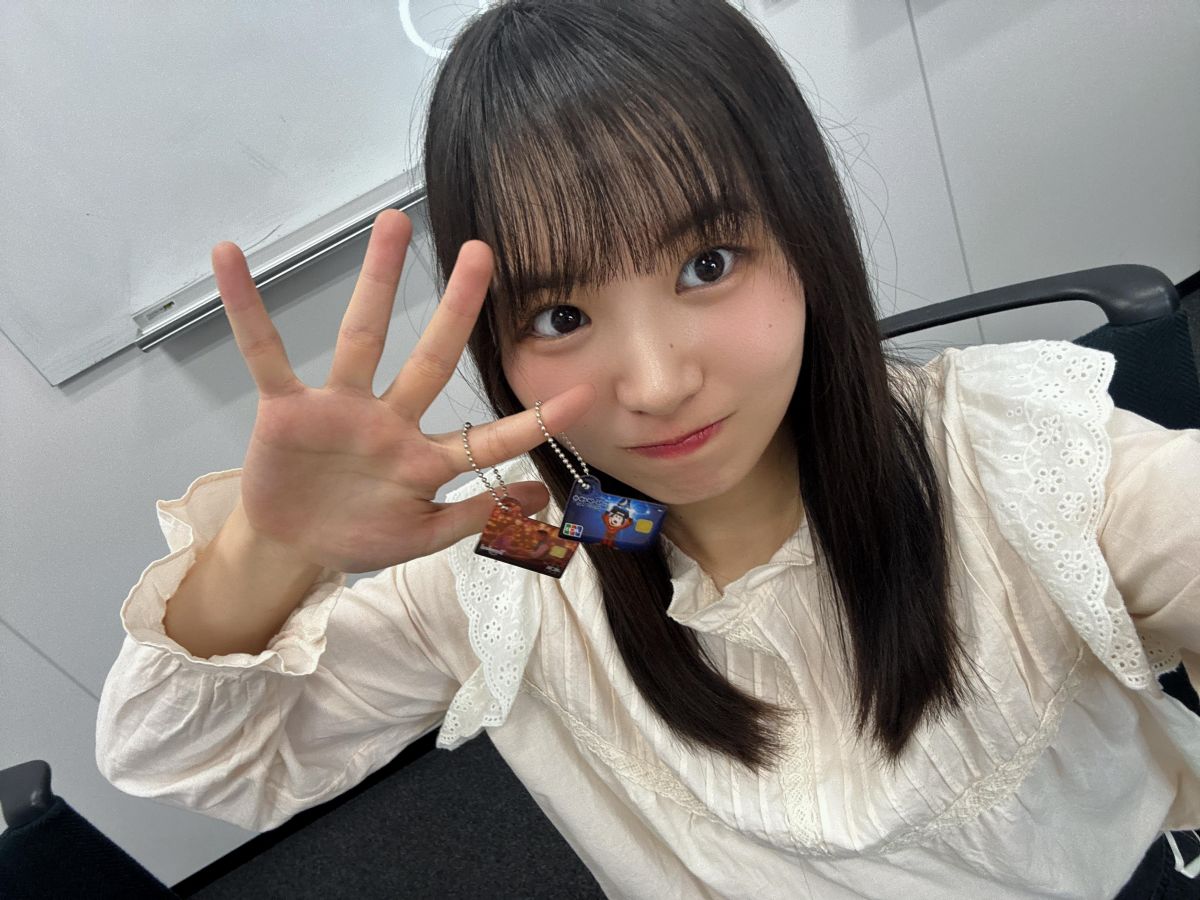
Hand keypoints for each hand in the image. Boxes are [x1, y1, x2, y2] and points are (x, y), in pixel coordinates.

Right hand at [210, 209, 592, 572]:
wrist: (292, 548)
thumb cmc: (361, 536)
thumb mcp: (422, 537)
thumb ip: (474, 517)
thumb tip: (538, 496)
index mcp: (425, 458)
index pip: (487, 437)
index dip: (533, 422)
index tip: (582, 394)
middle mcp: (389, 421)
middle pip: (430, 358)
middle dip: (458, 308)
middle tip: (483, 250)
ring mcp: (340, 409)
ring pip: (362, 337)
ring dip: (376, 281)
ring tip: (393, 221)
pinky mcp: (288, 409)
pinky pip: (265, 353)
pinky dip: (248, 309)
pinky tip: (229, 257)